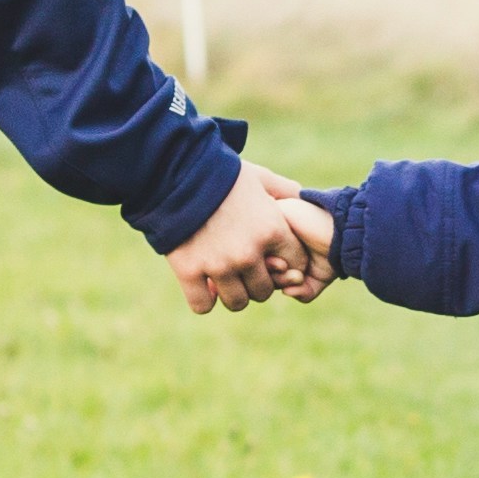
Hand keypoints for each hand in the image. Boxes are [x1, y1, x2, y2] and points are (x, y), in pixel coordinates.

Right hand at [168, 164, 336, 315]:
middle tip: (244, 270)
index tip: (271, 259)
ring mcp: (218, 265)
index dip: (285, 264)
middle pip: (264, 291)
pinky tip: (202, 285)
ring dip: (232, 294)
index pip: (295, 266)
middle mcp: (248, 253)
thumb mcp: (260, 177)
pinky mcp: (189, 271)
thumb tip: (302, 196)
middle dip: (256, 282)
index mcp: (271, 230)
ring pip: (237, 302)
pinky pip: (203, 305)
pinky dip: (203, 300)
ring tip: (224, 279)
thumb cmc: (222, 173)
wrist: (176, 171)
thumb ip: (285, 190)